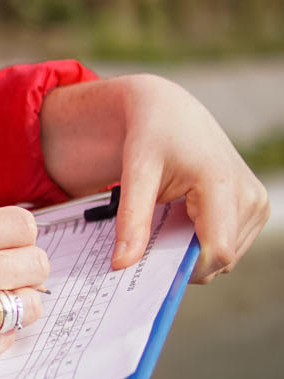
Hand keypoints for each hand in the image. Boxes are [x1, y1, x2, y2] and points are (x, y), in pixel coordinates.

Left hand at [39, 74, 269, 283]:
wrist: (171, 109)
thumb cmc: (152, 134)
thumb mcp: (136, 172)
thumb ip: (132, 220)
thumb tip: (121, 265)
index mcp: (222, 185)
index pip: (217, 252)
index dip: (186, 269)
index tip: (152, 267)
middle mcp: (250, 196)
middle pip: (221, 260)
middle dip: (186, 259)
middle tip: (155, 235)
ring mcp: (257, 202)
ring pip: (227, 257)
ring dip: (196, 250)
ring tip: (172, 216)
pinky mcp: (257, 206)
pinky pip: (231, 244)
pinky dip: (205, 240)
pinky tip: (186, 215)